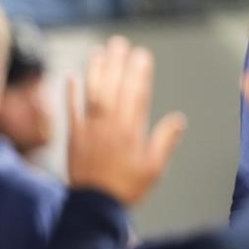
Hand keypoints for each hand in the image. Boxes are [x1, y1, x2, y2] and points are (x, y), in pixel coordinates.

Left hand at [67, 35, 185, 205]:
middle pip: (114, 87)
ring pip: (92, 93)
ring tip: (99, 51)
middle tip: (119, 42)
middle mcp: (109, 125)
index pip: (137, 93)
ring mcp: (89, 129)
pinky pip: (70, 110)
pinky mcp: (73, 136)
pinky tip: (70, 76)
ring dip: (95, 70)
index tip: (141, 54)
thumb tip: (179, 120)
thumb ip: (164, 141)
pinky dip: (69, 93)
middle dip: (117, 63)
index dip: (139, 72)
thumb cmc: (126, 188)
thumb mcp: (154, 167)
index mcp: (131, 130)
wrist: (95, 206)